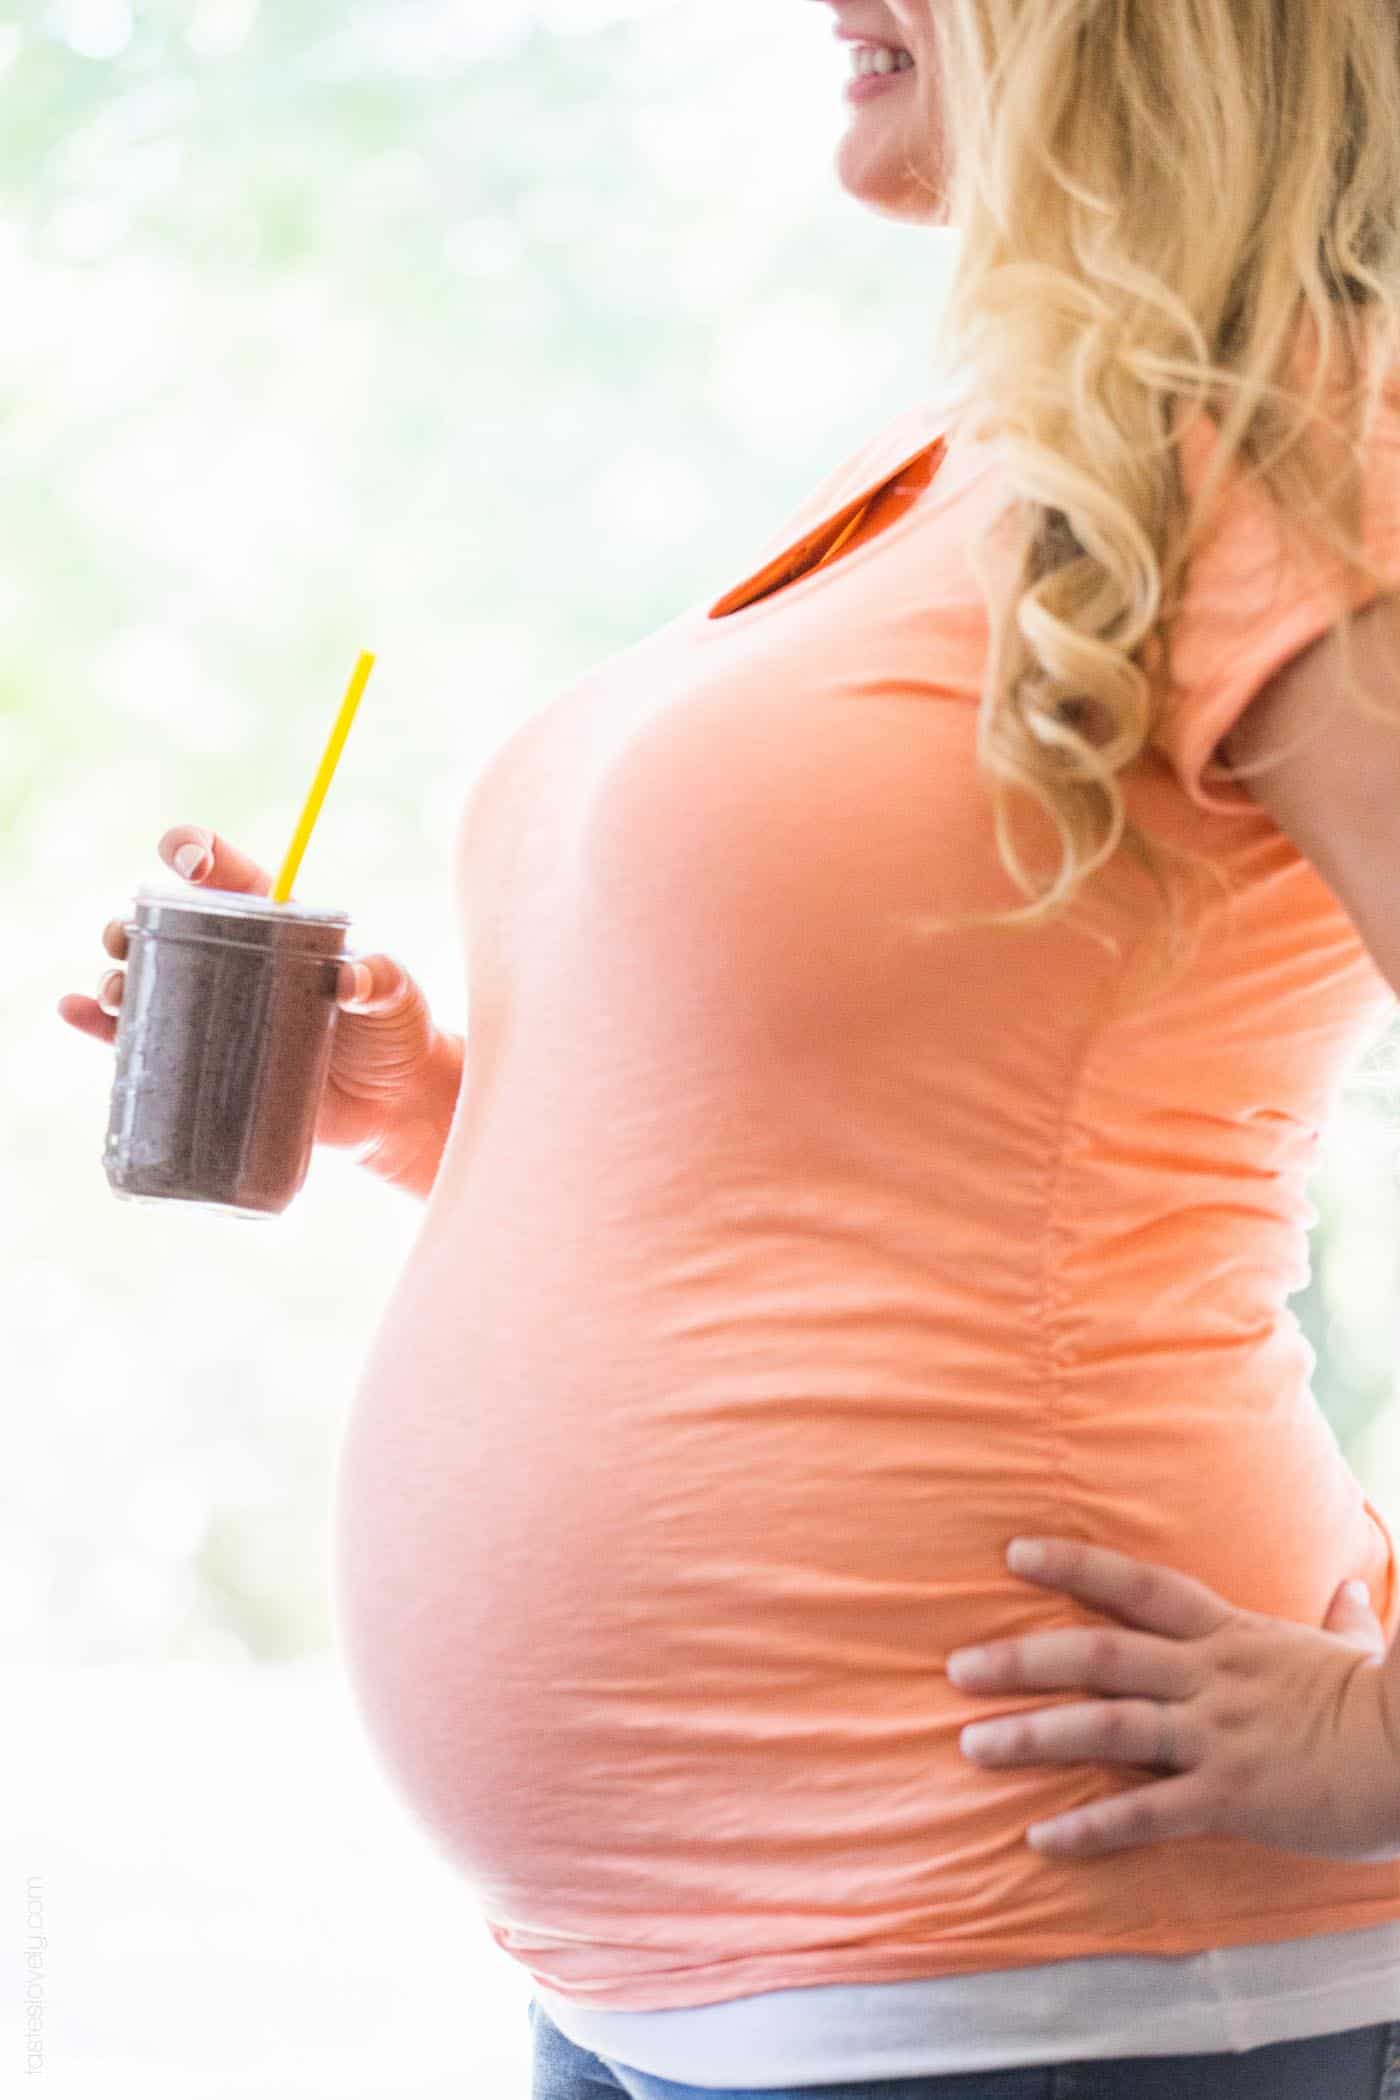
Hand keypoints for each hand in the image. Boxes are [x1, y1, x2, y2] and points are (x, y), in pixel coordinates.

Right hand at [57, 825, 440, 1156]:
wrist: (394, 1106)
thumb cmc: (396, 1034)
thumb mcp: (396, 997)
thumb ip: (380, 981)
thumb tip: (350, 980)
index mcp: (276, 927)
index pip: (230, 878)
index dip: (199, 854)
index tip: (185, 856)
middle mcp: (235, 962)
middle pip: (166, 927)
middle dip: (133, 922)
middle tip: (125, 935)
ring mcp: (214, 1013)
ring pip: (144, 981)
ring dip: (115, 976)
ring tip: (113, 986)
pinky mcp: (203, 1063)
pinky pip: (138, 1042)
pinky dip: (99, 1026)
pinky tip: (75, 1011)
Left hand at [945, 1537, 1399, 1863]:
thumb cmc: (1389, 1706)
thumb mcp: (1355, 1651)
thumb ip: (1341, 1621)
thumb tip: (1351, 1594)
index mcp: (1230, 1636)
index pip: (1138, 1586)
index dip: (1074, 1565)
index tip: (1012, 1554)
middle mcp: (1211, 1677)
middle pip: (1099, 1653)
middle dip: (1023, 1659)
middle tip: (956, 1669)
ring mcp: (1219, 1734)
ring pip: (1108, 1724)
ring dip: (1035, 1733)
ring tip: (973, 1745)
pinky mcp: (1233, 1795)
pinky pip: (1148, 1811)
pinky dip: (1091, 1825)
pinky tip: (1041, 1837)